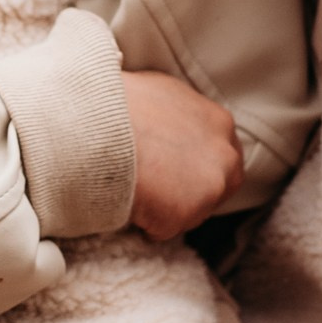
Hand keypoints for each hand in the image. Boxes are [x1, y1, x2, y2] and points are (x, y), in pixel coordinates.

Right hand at [124, 72, 243, 239]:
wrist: (98, 130)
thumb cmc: (118, 107)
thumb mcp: (160, 93)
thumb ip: (178, 114)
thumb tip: (166, 125)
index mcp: (218, 122)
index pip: (221, 154)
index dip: (195, 165)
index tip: (174, 168)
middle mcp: (223, 156)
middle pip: (217, 186)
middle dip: (191, 191)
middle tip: (159, 189)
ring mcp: (208, 189)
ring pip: (192, 212)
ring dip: (167, 208)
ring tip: (136, 192)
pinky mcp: (184, 216)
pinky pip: (164, 230)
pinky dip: (147, 224)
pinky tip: (128, 204)